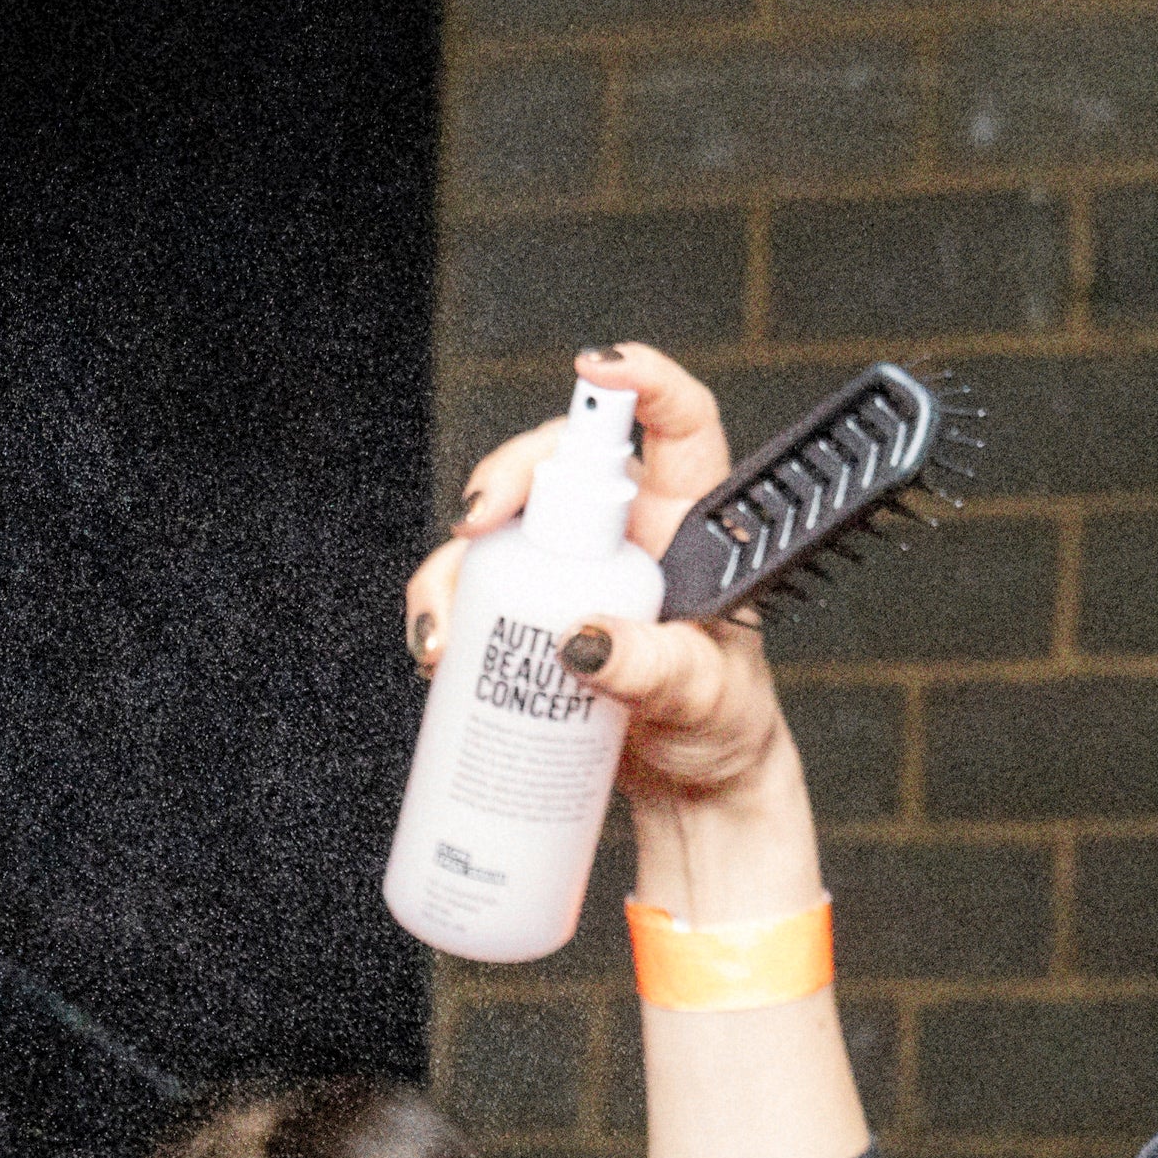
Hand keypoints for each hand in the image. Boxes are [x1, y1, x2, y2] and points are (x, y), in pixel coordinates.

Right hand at [405, 346, 791, 820]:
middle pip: (556, 465)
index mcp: (688, 523)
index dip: (643, 381)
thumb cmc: (719, 728)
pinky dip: (444, 614)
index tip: (596, 369)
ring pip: (501, 530)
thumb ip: (652, 667)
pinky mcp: (532, 617)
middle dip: (504, 481)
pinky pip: (475, 593)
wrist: (691, 788)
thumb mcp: (700, 697)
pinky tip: (438, 656)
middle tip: (474, 528)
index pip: (678, 425)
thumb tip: (582, 639)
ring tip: (445, 637)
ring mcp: (572, 573)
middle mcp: (624, 533)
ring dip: (454, 568)